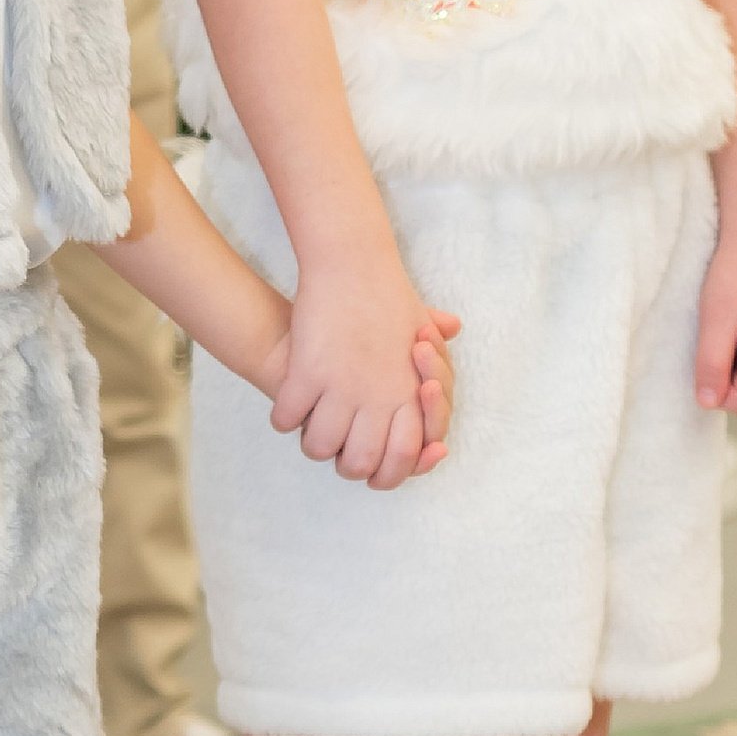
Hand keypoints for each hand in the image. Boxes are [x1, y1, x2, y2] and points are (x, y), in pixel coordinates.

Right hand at [277, 258, 457, 488]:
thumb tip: (451, 346)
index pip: (403, 458)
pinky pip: (288, 419)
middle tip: (337, 446)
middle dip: (344, 463)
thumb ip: (436, 358)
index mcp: (410, 396)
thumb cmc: (390, 295)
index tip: (371, 461)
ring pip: (319, 447)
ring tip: (310, 426)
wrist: (354, 264)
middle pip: (358, 465)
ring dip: (312, 441)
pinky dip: (285, 418)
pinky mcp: (307, 373)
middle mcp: (379, 399)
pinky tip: (288, 407)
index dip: (385, 471)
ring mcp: (341, 389)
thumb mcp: (423, 330)